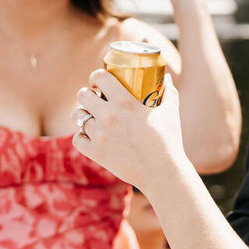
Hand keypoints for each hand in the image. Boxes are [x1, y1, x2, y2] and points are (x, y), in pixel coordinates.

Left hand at [73, 69, 182, 185]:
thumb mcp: (171, 111)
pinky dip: (82, 136)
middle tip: (95, 98)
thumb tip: (166, 78)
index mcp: (125, 102)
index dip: (96, 76)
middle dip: (87, 94)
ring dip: (83, 114)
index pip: (99, 77)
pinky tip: (90, 135)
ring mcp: (100, 135)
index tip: (98, 81)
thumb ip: (169, 92)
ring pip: (78, 116)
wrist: (161, 172)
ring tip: (91, 117)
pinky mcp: (95, 153)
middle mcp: (108, 116)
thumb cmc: (168, 140)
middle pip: (83, 95)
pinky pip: (77, 138)